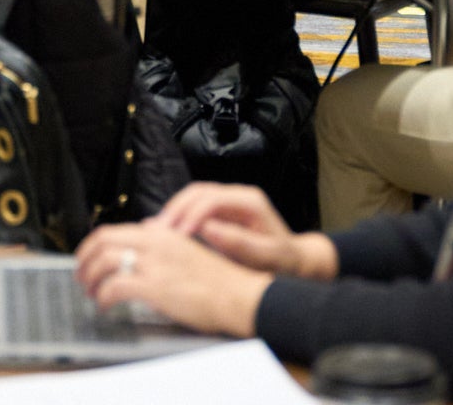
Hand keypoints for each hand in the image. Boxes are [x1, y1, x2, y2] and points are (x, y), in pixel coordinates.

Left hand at [74, 219, 275, 335]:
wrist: (238, 296)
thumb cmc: (218, 281)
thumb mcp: (187, 251)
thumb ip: (163, 244)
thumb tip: (144, 240)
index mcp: (162, 233)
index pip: (113, 231)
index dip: (93, 246)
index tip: (87, 259)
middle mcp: (155, 243)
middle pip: (102, 241)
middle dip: (84, 259)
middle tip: (81, 275)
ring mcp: (154, 264)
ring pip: (104, 262)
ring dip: (90, 278)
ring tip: (90, 293)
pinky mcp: (154, 287)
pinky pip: (115, 287)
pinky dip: (103, 296)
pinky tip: (104, 305)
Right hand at [147, 182, 333, 277]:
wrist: (295, 262)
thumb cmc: (283, 261)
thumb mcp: (267, 256)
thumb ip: (240, 243)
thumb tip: (208, 229)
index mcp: (250, 202)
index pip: (211, 199)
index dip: (191, 214)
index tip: (177, 235)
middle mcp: (238, 196)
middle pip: (198, 191)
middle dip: (176, 209)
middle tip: (158, 231)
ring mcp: (229, 202)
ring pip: (193, 196)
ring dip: (174, 211)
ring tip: (157, 232)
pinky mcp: (222, 212)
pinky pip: (195, 207)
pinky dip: (180, 217)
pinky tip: (168, 233)